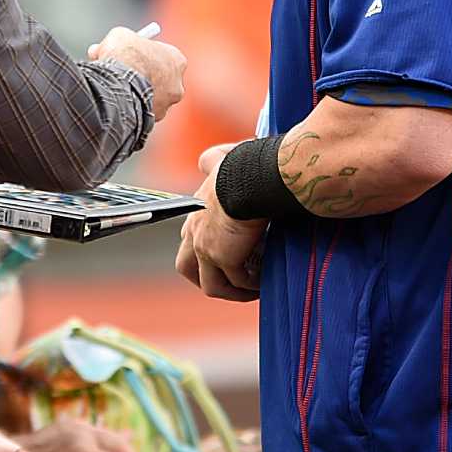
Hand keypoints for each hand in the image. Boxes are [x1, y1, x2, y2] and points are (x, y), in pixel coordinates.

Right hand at [88, 27, 186, 117]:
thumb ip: (119, 42)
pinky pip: (138, 112)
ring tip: (113, 88)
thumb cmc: (124, 56)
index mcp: (177, 60)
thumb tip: (101, 49)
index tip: (128, 54)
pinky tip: (114, 101)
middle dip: (140, 75)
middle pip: (159, 79)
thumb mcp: (119, 37)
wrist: (119, 83)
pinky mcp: (152, 119)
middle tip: (119, 72)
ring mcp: (166, 104)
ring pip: (148, 98)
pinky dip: (128, 107)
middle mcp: (177, 84)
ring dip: (134, 93)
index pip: (163, 56)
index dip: (143, 55)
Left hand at [175, 162, 264, 301]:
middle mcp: (194, 232)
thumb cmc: (243, 167)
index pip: (189, 239)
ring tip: (254, 290)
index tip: (228, 257)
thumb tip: (206, 160)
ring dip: (233, 291)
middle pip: (187, 268)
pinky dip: (250, 288)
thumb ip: (212, 162)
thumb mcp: (221, 162)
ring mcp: (205, 248)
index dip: (205, 253)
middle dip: (209, 280)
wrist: (251, 177)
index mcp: (194, 213)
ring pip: (211, 285)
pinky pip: (235, 284)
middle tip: (234, 282)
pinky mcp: (222, 258)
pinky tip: (265, 283)